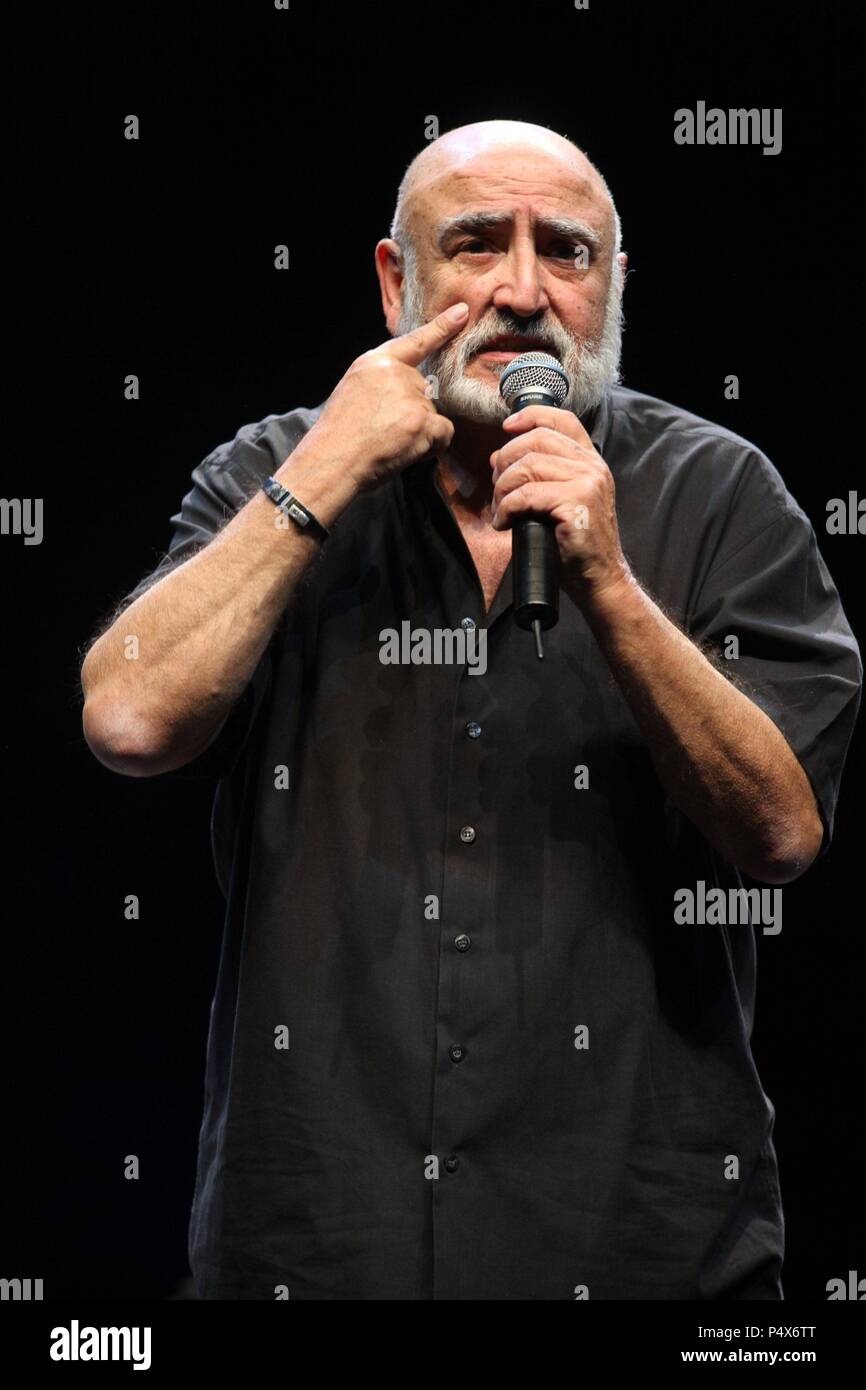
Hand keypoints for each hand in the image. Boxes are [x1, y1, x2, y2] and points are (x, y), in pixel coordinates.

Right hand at [298, 303, 468, 494]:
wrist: (331, 460)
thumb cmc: (339, 435)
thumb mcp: (352, 389)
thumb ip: (381, 380)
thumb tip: (409, 386)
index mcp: (375, 362)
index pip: (415, 341)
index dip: (442, 327)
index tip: (462, 312)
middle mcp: (395, 373)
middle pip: (425, 391)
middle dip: (414, 413)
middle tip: (386, 431)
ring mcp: (410, 396)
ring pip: (434, 414)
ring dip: (421, 432)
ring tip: (391, 442)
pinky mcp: (421, 420)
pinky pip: (444, 432)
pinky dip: (432, 446)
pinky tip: (408, 451)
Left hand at [489, 404, 633, 605]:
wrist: (599, 577)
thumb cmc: (575, 543)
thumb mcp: (560, 500)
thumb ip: (538, 475)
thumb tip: (498, 457)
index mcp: (590, 461)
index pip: (562, 419)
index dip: (531, 416)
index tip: (508, 427)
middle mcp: (592, 466)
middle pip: (536, 440)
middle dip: (506, 461)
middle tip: (497, 487)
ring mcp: (587, 483)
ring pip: (528, 466)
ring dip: (503, 488)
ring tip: (500, 509)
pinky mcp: (576, 504)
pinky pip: (527, 495)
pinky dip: (507, 508)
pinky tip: (504, 523)